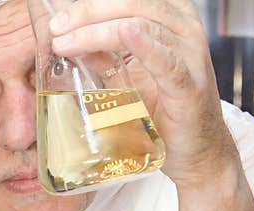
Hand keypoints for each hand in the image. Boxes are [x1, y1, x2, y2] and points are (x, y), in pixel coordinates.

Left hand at [49, 0, 237, 189]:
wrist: (197, 152)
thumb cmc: (164, 112)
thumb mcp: (128, 78)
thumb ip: (105, 58)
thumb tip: (70, 42)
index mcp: (170, 20)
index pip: (128, 0)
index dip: (91, 5)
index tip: (58, 21)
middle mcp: (183, 29)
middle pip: (133, 5)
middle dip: (89, 13)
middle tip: (56, 28)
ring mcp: (190, 54)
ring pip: (142, 26)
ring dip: (98, 32)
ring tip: (66, 42)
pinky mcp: (189, 85)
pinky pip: (166, 61)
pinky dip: (145, 46)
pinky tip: (124, 34)